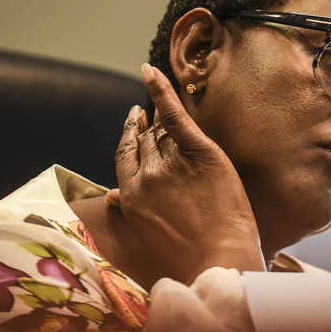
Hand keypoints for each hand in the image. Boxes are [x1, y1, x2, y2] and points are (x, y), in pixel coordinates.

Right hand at [104, 64, 264, 284]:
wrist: (221, 259)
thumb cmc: (191, 256)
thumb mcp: (149, 237)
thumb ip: (129, 211)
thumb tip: (109, 195)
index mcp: (132, 198)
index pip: (124, 158)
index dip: (128, 139)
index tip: (131, 125)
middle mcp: (146, 176)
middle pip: (142, 141)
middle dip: (141, 127)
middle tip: (141, 112)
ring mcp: (171, 163)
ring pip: (160, 131)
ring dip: (160, 118)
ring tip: (159, 105)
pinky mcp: (199, 152)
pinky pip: (174, 115)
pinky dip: (162, 91)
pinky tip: (151, 72)